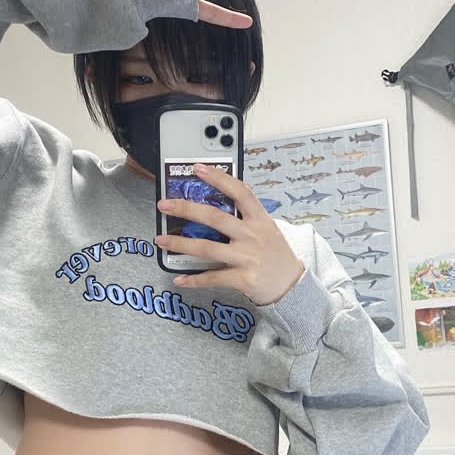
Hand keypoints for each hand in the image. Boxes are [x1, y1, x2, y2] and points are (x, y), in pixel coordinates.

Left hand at [155, 163, 304, 305]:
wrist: (292, 285)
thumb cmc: (275, 255)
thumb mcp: (267, 229)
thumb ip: (245, 217)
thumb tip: (214, 207)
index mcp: (260, 219)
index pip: (239, 192)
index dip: (219, 178)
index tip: (198, 169)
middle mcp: (252, 236)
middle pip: (215, 218)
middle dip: (186, 209)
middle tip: (165, 205)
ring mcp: (247, 257)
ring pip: (207, 249)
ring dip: (181, 244)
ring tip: (162, 240)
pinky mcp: (243, 279)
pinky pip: (213, 278)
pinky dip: (194, 279)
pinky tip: (180, 278)